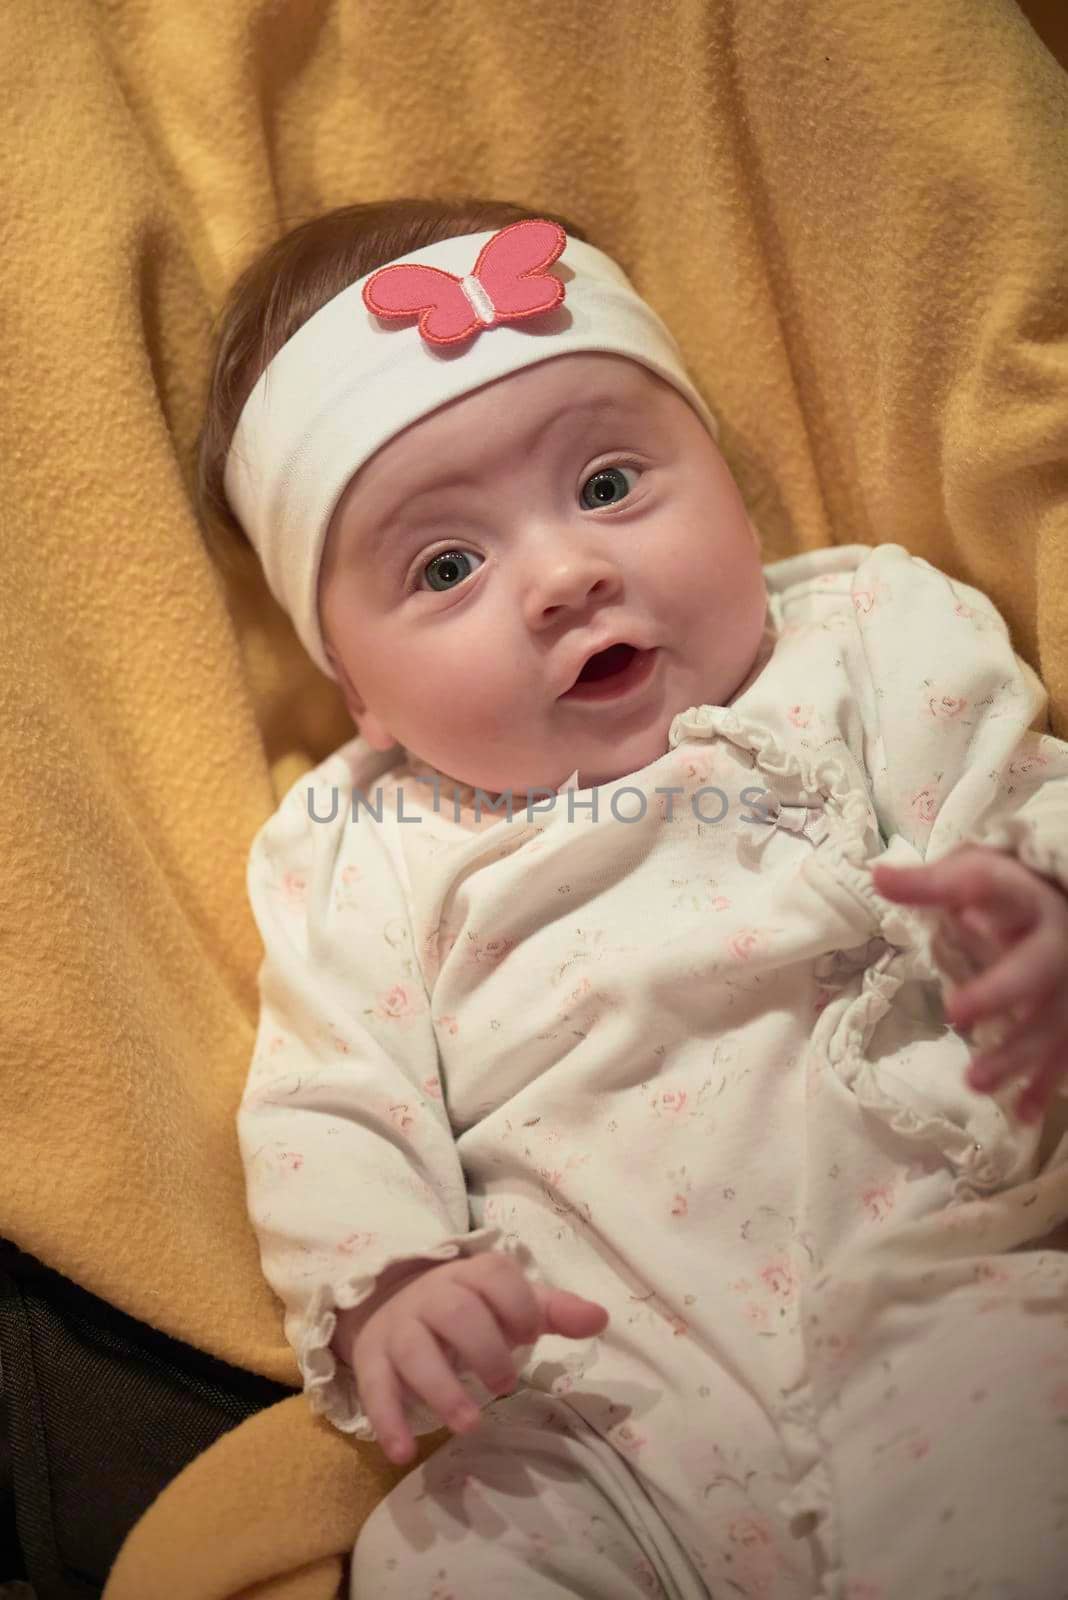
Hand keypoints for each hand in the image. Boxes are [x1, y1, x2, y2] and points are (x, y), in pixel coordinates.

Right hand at [338, 1250, 608, 1464]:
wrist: (393, 1303)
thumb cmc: (469, 1309)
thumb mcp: (510, 1304)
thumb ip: (553, 1312)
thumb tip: (601, 1318)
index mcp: (470, 1275)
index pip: (494, 1276)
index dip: (517, 1306)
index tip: (529, 1336)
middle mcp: (431, 1296)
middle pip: (456, 1313)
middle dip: (485, 1350)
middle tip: (504, 1385)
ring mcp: (399, 1328)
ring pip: (415, 1351)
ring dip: (443, 1390)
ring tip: (470, 1426)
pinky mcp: (372, 1359)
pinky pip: (375, 1386)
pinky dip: (388, 1420)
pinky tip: (404, 1452)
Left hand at [872, 846, 1067, 1122]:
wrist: (1065, 911)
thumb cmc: (1010, 893)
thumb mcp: (972, 877)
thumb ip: (929, 884)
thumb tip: (877, 876)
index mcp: (1032, 904)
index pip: (1007, 898)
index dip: (985, 903)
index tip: (964, 913)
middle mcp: (1058, 948)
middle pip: (1034, 971)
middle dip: (999, 992)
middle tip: (957, 1011)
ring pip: (1049, 1024)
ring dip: (1014, 1056)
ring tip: (974, 1082)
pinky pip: (1061, 1056)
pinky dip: (1042, 1086)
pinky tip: (1021, 1115)